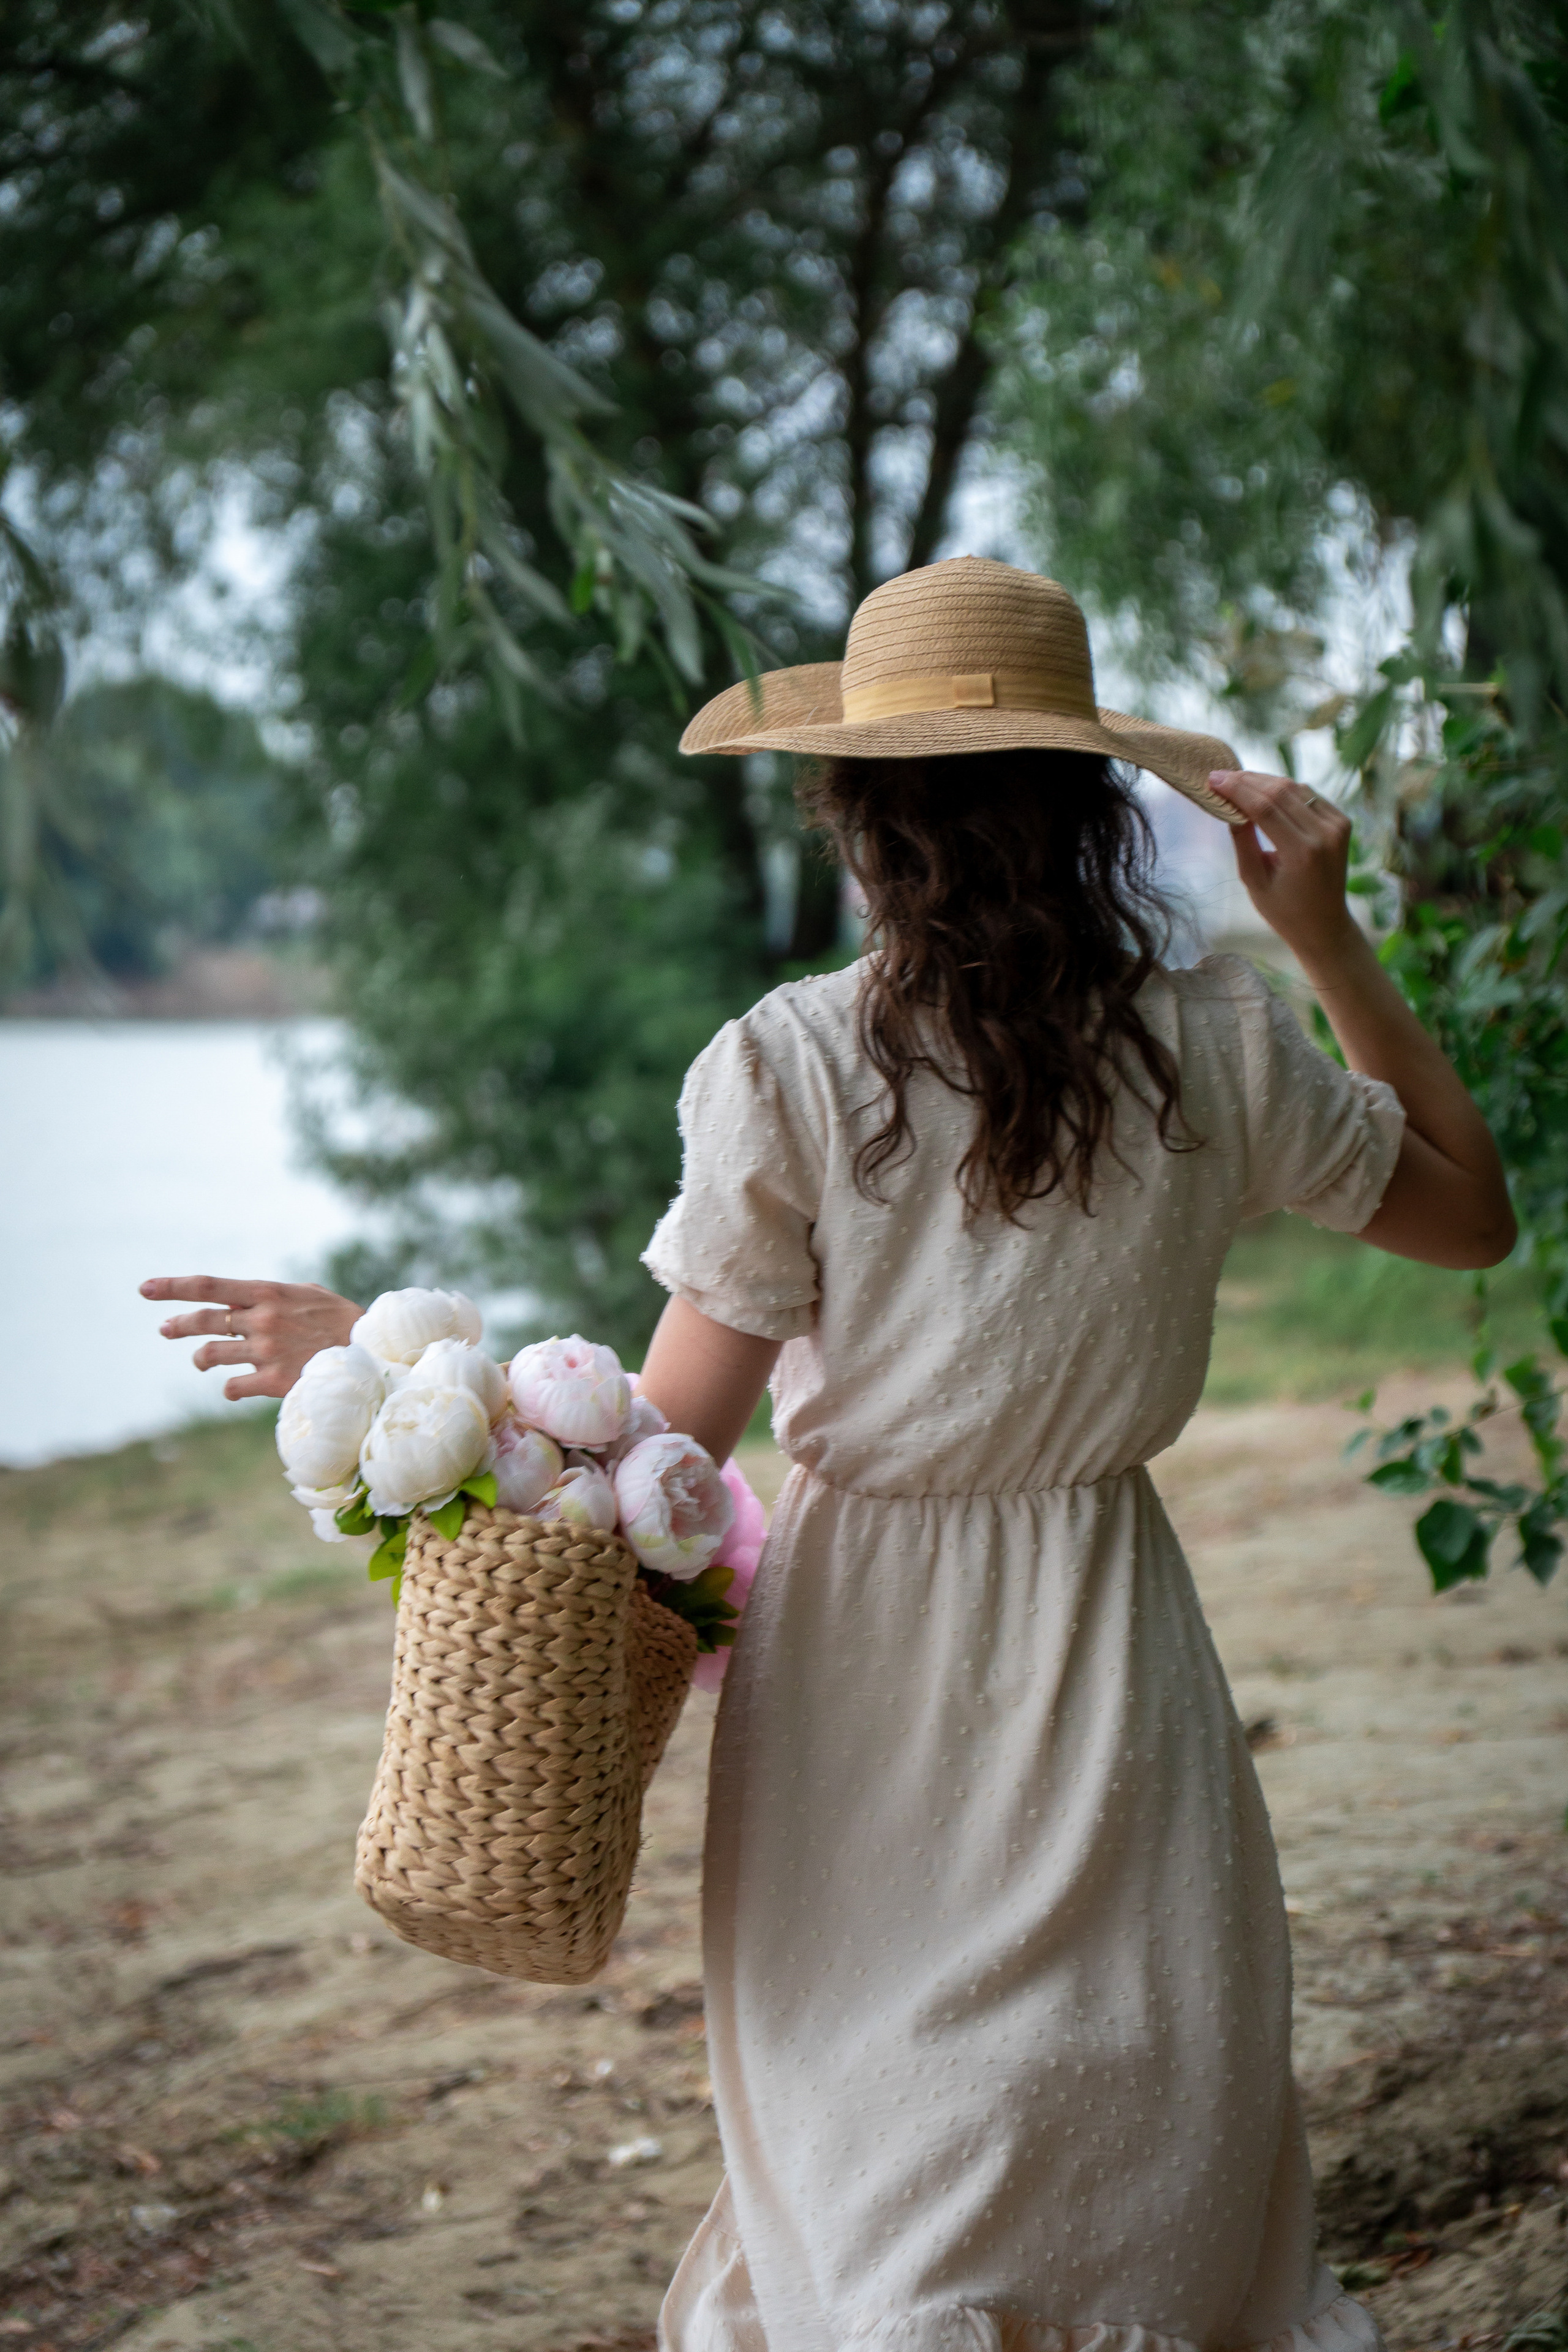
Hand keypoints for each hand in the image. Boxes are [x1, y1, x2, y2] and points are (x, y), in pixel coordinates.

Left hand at [139, 1276, 360, 1400]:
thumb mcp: (307, 1295)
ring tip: (201, 1360)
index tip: (145, 1289)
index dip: (173, 1287)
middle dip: (177, 1325)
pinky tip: (234, 1387)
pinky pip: (232, 1387)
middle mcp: (262, 1319)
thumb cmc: (341, 1321)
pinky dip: (229, 1388)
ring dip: (200, 1359)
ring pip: (210, 1355)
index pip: (209, 1286)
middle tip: (165, 1329)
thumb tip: (242, 1299)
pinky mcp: (274, 1381)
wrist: (372, 1354)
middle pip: (202, 1321)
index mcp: (269, 1293)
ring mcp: (266, 1351)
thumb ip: (272, 1295)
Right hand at [1207, 769, 1356, 971]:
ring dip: (1265, 781)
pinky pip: (1308, 795)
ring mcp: (1338, 826)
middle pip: (1281, 791)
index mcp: (1302, 852)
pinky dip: (1285, 790)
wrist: (1325, 925)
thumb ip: (1242, 841)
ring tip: (1238, 783)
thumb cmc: (1284, 910)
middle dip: (1247, 780)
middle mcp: (1325, 834)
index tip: (1213, 779)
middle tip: (1221, 777)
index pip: (1265, 807)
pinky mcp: (1342, 822)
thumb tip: (1228, 804)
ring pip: (1295, 788)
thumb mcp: (1254, 881)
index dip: (1237, 789)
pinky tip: (1264, 793)